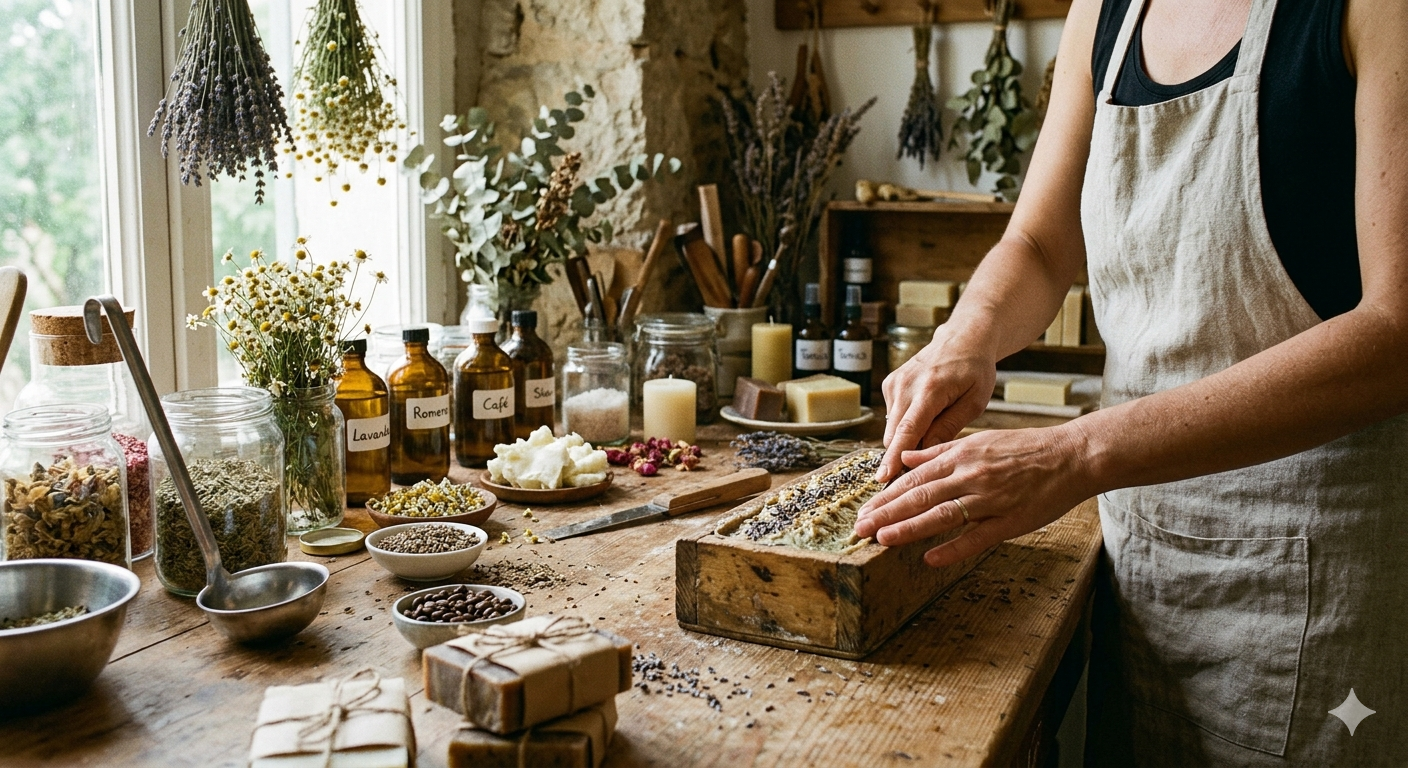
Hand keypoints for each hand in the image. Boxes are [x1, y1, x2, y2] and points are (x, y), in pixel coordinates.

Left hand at [855, 425, 1094, 567]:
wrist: (1071, 456)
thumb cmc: (1025, 449)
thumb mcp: (979, 441)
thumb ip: (940, 451)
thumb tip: (906, 456)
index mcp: (961, 456)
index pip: (914, 478)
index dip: (887, 495)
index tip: (864, 509)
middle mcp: (970, 475)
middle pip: (920, 496)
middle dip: (887, 513)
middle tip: (860, 528)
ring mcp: (990, 499)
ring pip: (942, 515)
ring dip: (909, 528)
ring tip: (883, 539)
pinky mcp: (1010, 520)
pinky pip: (977, 537)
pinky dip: (953, 548)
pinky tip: (930, 559)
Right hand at [878, 325, 997, 482]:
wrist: (962, 338)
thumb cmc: (974, 370)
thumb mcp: (974, 402)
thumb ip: (948, 428)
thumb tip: (925, 455)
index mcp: (930, 390)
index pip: (908, 430)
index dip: (895, 457)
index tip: (883, 478)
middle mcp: (906, 385)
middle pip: (894, 434)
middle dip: (903, 454)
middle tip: (924, 465)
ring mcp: (894, 383)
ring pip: (892, 428)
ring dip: (907, 438)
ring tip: (934, 428)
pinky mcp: (889, 384)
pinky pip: (892, 417)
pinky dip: (906, 424)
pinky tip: (926, 413)